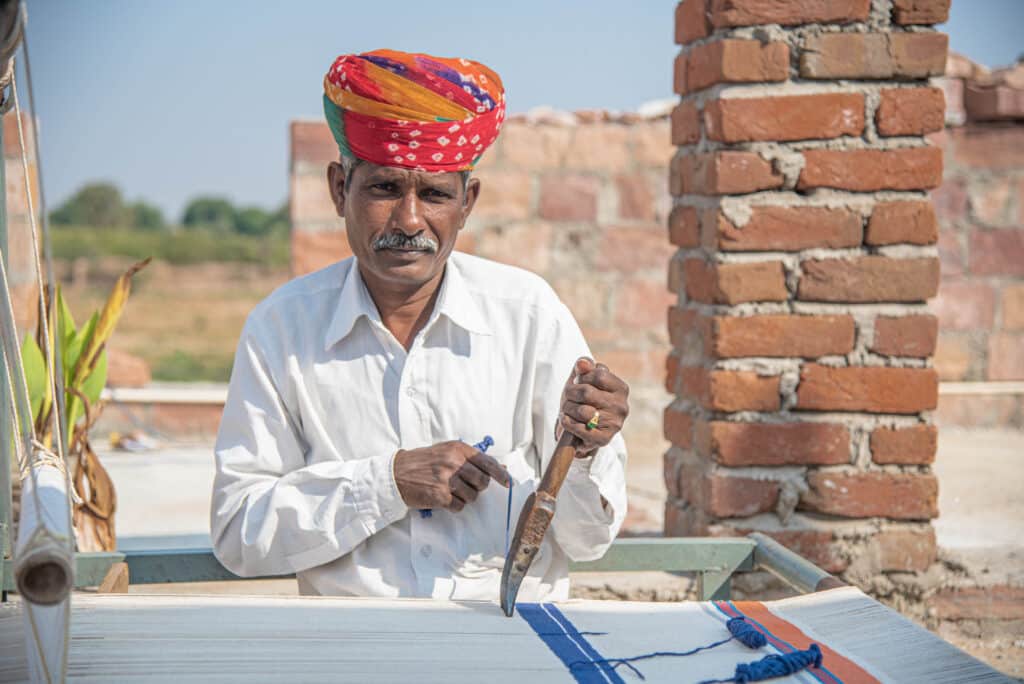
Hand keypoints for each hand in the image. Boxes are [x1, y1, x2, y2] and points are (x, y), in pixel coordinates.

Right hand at [394, 441, 509, 511]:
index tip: (507, 483)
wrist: (396, 473)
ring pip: (472, 496)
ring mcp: (447, 479)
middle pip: (482, 481)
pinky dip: (455, 506)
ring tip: (452, 492)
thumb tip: (499, 467)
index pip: (487, 462)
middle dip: (478, 487)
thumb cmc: (423, 462)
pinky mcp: (439, 495)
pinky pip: (459, 506)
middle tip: (466, 486)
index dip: (501, 475)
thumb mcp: (446, 451)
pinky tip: (445, 500)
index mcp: (458, 449)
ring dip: (465, 497)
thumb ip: (470, 458)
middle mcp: (454, 462)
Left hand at [558, 357, 629, 455]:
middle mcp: (622, 407)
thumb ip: (584, 367)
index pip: (599, 374)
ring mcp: (615, 424)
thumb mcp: (582, 380)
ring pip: (582, 411)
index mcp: (621, 389)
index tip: (577, 382)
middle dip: (571, 393)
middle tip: (569, 397)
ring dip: (568, 409)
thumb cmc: (582, 400)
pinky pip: (577, 428)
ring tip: (568, 410)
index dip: (582, 377)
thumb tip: (583, 363)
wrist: (580, 430)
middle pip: (587, 392)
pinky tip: (566, 420)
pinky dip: (566, 422)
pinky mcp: (603, 440)